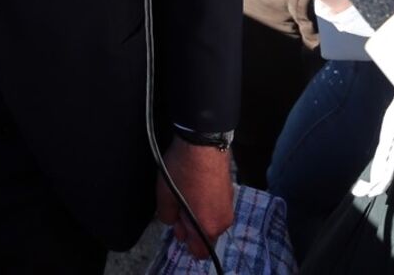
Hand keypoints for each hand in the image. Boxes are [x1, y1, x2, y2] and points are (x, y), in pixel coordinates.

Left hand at [156, 140, 233, 259]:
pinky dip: (205, 201)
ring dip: (198, 211)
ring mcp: (228, 205)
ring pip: (210, 218)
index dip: (185, 239)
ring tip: (186, 190)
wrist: (203, 142)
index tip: (177, 221)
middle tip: (178, 202)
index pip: (199, 251)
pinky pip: (215, 205)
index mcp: (208, 227)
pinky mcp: (229, 191)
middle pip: (205, 234)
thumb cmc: (183, 170)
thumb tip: (173, 221)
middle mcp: (223, 220)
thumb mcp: (164, 196)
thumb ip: (167, 217)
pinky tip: (195, 183)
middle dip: (190, 224)